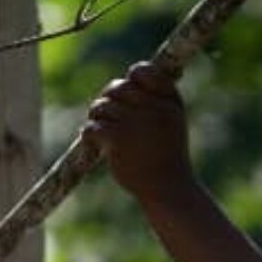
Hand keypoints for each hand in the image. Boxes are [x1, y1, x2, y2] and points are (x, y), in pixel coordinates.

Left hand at [82, 62, 196, 205]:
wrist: (169, 190)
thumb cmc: (168, 158)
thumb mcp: (172, 124)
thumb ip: (154, 102)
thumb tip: (119, 85)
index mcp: (169, 101)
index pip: (143, 71)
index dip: (131, 76)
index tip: (128, 90)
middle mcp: (154, 108)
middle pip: (117, 88)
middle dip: (107, 99)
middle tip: (104, 114)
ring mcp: (137, 122)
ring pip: (101, 106)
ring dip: (96, 118)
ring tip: (102, 132)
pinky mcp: (119, 139)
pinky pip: (93, 126)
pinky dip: (90, 135)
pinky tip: (95, 144)